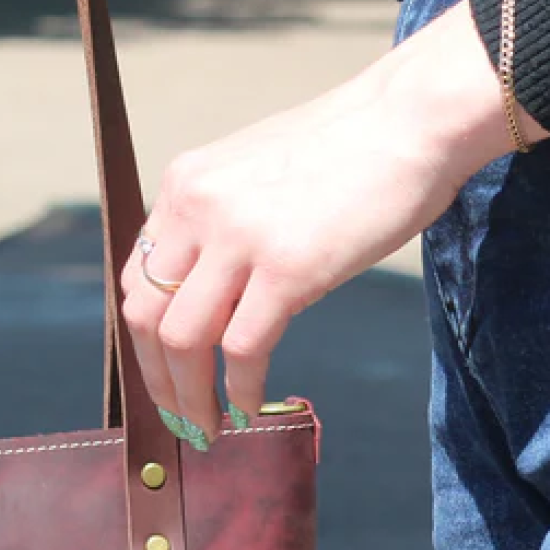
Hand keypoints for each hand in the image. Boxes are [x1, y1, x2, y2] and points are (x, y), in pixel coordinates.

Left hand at [120, 0, 549, 446]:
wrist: (411, 120)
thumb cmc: (353, 149)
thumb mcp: (261, 172)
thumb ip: (227, 221)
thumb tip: (221, 287)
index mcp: (186, 185)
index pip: (137, 277)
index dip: (144, 339)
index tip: (164, 375)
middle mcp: (198, 208)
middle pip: (146, 316)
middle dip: (158, 381)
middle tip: (182, 419)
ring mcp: (240, 239)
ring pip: (183, 341)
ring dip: (192, 398)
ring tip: (211, 428)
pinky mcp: (288, 269)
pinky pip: (243, 350)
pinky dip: (241, 391)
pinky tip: (252, 408)